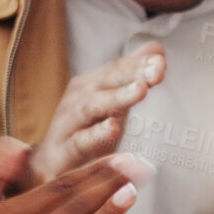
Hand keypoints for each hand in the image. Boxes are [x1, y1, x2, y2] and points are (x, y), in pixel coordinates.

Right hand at [28, 42, 166, 184]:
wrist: (52, 165)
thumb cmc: (86, 130)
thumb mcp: (114, 101)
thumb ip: (133, 76)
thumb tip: (156, 48)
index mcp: (90, 86)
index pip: (116, 69)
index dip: (138, 63)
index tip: (161, 60)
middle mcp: (78, 100)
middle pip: (104, 82)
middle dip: (131, 74)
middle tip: (156, 70)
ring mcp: (69, 124)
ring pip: (92, 107)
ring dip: (117, 97)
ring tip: (141, 90)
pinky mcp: (65, 151)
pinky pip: (80, 141)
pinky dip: (96, 134)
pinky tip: (113, 128)